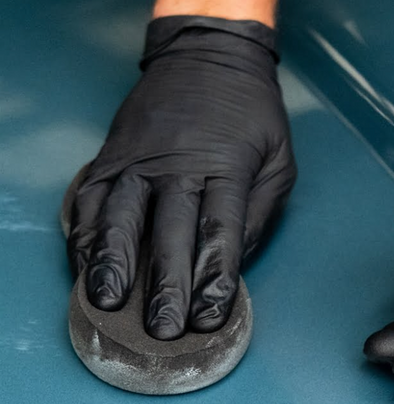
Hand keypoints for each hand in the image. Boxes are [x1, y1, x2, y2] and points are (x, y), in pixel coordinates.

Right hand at [67, 16, 296, 339]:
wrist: (208, 56)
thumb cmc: (250, 115)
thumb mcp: (279, 160)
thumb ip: (261, 214)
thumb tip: (238, 263)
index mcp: (227, 168)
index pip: (220, 232)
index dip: (215, 279)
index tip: (210, 317)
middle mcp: (178, 164)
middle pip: (169, 232)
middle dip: (165, 286)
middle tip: (162, 329)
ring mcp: (139, 158)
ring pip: (121, 216)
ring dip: (113, 264)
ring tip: (108, 303)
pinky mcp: (114, 153)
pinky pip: (92, 196)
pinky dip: (86, 233)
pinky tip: (85, 263)